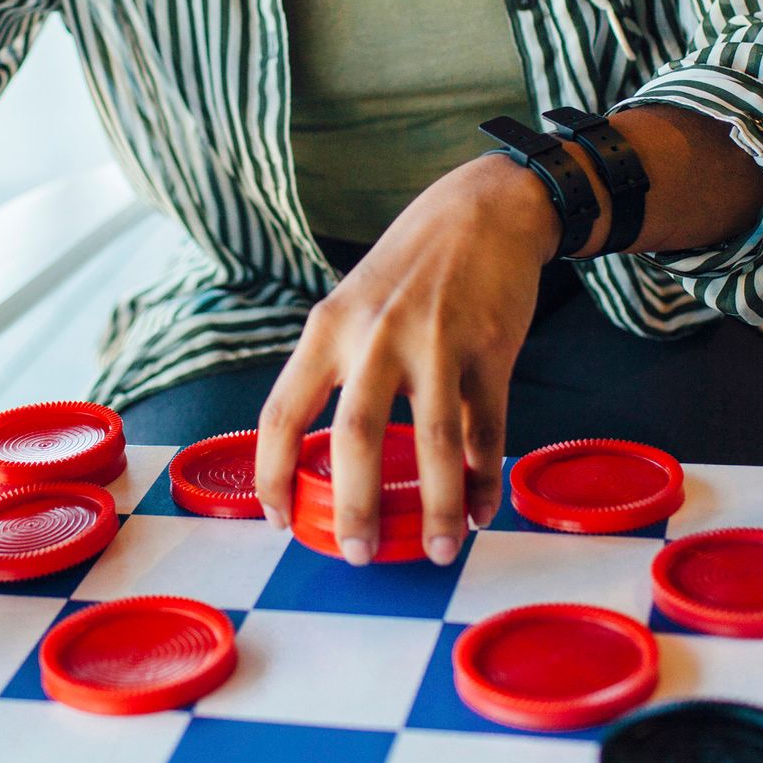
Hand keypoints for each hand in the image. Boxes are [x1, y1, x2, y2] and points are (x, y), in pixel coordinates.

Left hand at [254, 154, 561, 564]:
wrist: (485, 208)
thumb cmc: (407, 268)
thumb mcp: (351, 305)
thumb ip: (335, 369)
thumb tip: (324, 456)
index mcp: (327, 329)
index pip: (280, 413)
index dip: (271, 475)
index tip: (278, 519)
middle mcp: (377, 336)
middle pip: (357, 437)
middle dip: (354, 507)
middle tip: (356, 555)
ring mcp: (438, 343)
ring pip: (435, 443)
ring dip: (436, 507)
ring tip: (437, 552)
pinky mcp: (491, 350)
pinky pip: (487, 429)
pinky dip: (484, 479)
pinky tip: (480, 512)